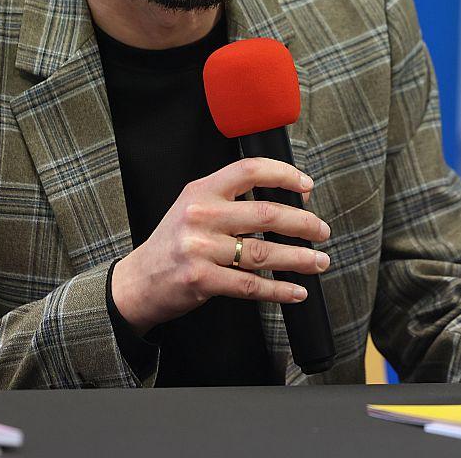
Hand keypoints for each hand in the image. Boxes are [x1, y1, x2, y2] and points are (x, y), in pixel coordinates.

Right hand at [111, 157, 331, 333]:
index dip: (284, 174)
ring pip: (263, 253)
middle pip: (266, 214)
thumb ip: (229, 200)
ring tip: (320, 261)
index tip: (307, 185)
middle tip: (322, 231)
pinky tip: (296, 290)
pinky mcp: (201, 280)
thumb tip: (284, 201)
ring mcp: (199, 248)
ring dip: (299, 258)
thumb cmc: (173, 243)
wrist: (137, 281)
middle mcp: (200, 214)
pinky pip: (250, 285)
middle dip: (303, 224)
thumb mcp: (193, 207)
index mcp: (201, 190)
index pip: (249, 170)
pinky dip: (279, 289)